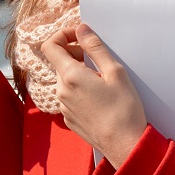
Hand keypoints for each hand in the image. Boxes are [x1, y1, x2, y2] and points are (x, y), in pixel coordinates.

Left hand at [38, 24, 147, 167]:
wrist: (124, 145)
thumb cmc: (123, 108)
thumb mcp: (114, 71)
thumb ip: (95, 47)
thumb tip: (81, 29)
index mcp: (70, 76)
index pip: (50, 45)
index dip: (63, 35)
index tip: (80, 36)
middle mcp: (61, 91)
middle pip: (59, 62)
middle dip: (75, 54)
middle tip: (97, 59)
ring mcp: (63, 107)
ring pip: (65, 80)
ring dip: (78, 73)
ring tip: (102, 80)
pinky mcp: (69, 119)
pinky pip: (69, 96)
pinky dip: (80, 90)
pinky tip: (99, 97)